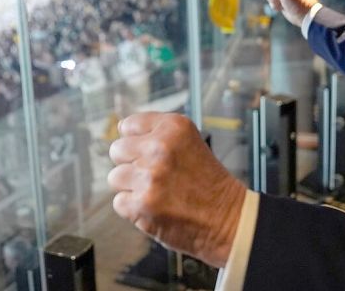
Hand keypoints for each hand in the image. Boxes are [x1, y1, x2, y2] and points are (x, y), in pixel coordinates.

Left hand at [107, 113, 245, 267]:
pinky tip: (155, 207)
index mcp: (173, 127)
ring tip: (156, 192)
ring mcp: (149, 176)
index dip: (136, 142)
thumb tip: (120, 128)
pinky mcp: (142, 204)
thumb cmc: (209, 183)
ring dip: (131, 187)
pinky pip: (119, 202)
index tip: (146, 151)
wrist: (228, 220)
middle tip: (153, 175)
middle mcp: (160, 147)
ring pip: (115, 177)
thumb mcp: (189, 142)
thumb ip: (157, 133)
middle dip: (130, 163)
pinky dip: (133, 208)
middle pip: (117, 150)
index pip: (128, 125)